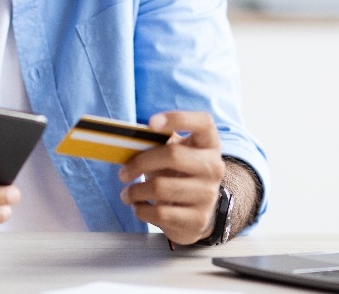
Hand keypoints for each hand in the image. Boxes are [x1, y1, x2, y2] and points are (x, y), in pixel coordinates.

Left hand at [117, 111, 224, 244]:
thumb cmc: (178, 175)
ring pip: (161, 188)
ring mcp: (209, 195)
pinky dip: (142, 210)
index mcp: (209, 144)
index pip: (203, 122)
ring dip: (135, 191)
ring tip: (127, 194)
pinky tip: (140, 207)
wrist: (196, 213)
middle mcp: (214, 167)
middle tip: (123, 173)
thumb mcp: (174, 154)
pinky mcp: (198, 220)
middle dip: (140, 163)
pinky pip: (161, 213)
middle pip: (173, 155)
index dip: (178, 118)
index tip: (151, 123)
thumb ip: (158, 143)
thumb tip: (128, 140)